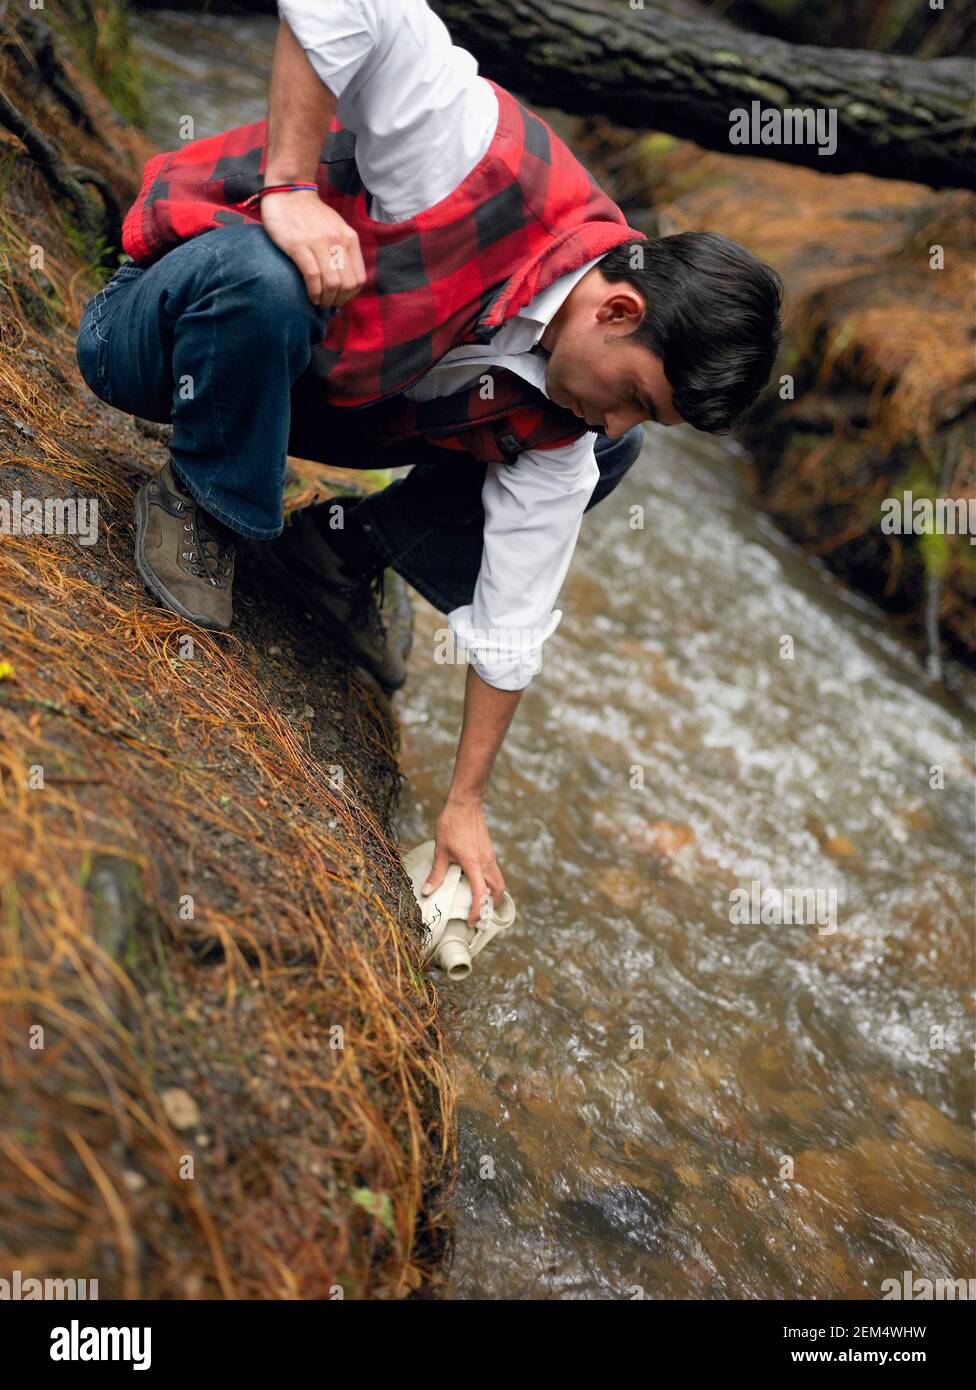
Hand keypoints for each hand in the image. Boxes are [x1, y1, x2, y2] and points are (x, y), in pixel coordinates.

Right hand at [260, 189, 365, 308]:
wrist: (289, 191)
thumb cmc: (311, 214)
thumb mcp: (337, 228)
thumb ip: (344, 249)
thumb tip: (346, 279)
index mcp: (349, 238)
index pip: (358, 278)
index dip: (350, 295)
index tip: (340, 299)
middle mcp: (337, 241)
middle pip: (346, 284)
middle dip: (338, 300)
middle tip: (328, 304)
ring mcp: (318, 243)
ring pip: (331, 283)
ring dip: (326, 299)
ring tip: (319, 302)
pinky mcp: (299, 245)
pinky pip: (313, 276)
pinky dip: (314, 292)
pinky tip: (311, 296)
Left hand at [423, 795, 505, 929]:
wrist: (465, 804)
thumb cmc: (452, 824)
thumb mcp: (441, 850)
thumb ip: (436, 873)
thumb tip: (427, 892)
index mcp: (474, 865)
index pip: (481, 894)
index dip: (477, 911)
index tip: (472, 921)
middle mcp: (486, 862)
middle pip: (497, 890)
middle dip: (491, 905)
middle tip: (480, 914)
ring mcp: (490, 856)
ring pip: (498, 881)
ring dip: (493, 894)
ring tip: (480, 901)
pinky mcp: (489, 851)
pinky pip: (494, 871)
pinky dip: (490, 882)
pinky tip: (477, 881)